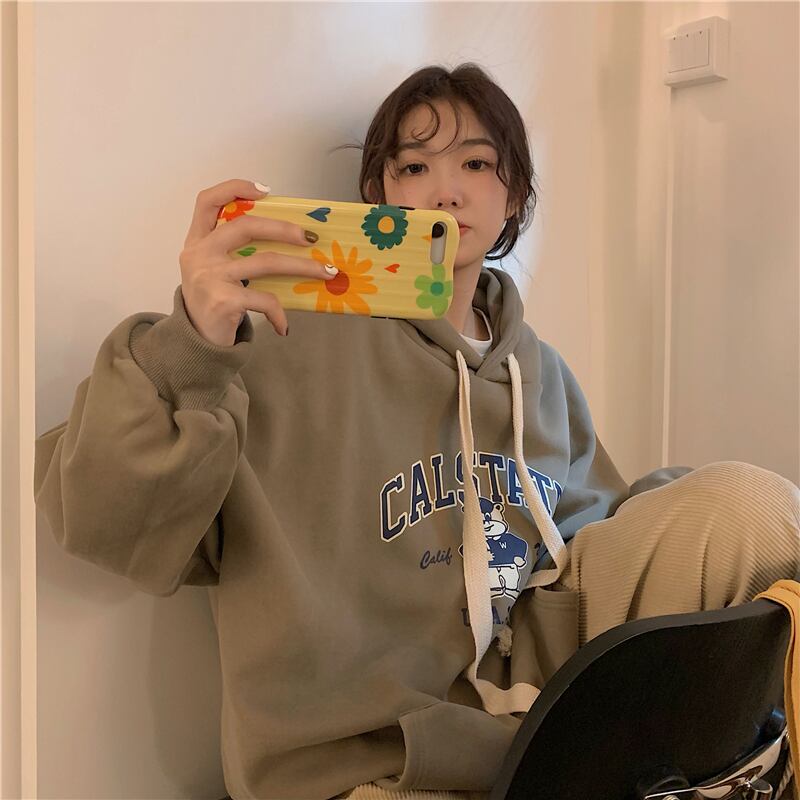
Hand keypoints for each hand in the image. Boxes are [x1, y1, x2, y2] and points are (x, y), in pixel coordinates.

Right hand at [178, 178, 335, 345]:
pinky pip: (265, 300)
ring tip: (327, 273)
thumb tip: (288, 238)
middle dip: (284, 229)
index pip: (207, 201)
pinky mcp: (223, 301)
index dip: (234, 188)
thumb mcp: (214, 272)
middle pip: (246, 226)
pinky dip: (279, 313)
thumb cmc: (213, 305)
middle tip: (312, 236)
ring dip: (303, 266)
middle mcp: (199, 255)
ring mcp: (210, 277)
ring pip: (266, 262)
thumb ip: (234, 252)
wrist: (196, 345)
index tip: (266, 191)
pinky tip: (284, 326)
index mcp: (197, 242)